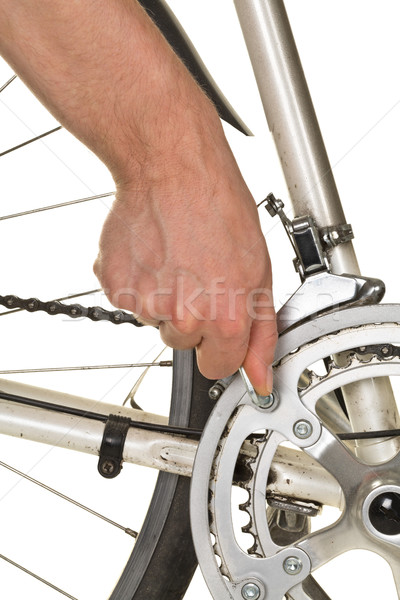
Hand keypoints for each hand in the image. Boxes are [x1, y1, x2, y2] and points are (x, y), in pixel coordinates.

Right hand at [94, 119, 276, 394]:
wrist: (172, 167)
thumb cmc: (218, 207)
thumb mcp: (259, 271)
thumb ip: (261, 333)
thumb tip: (259, 377)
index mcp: (224, 318)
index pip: (218, 367)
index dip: (221, 346)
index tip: (218, 325)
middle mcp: (183, 317)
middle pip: (184, 343)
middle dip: (193, 316)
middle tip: (198, 273)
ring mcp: (144, 302)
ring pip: (156, 319)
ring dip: (164, 297)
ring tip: (176, 256)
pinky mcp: (115, 286)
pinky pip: (130, 300)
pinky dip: (139, 281)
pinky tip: (154, 252)